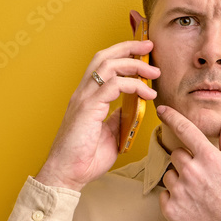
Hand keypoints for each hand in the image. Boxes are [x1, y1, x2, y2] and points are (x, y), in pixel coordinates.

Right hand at [35, 41, 158, 190]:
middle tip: (149, 45)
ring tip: (154, 71)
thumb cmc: (84, 159)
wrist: (67, 174)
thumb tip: (133, 108)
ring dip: (134, 64)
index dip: (123, 53)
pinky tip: (147, 93)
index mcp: (87, 97)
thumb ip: (118, 118)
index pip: (103, 65)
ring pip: (108, 66)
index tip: (144, 51)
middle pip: (104, 57)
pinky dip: (133, 85)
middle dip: (128, 47)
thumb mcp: (109, 134)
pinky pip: (112, 85)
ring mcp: (83, 99)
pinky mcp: (87, 108)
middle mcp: (83, 93)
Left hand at [157, 106, 220, 220]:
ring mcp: (180, 192)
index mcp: (209, 158)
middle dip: (187, 162)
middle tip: (203, 177)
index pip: (185, 129)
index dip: (171, 117)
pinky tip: (191, 206)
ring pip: (170, 175)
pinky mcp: (172, 210)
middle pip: (177, 154)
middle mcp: (192, 172)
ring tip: (199, 194)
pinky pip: (165, 195)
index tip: (162, 110)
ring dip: (180, 181)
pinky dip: (175, 199)